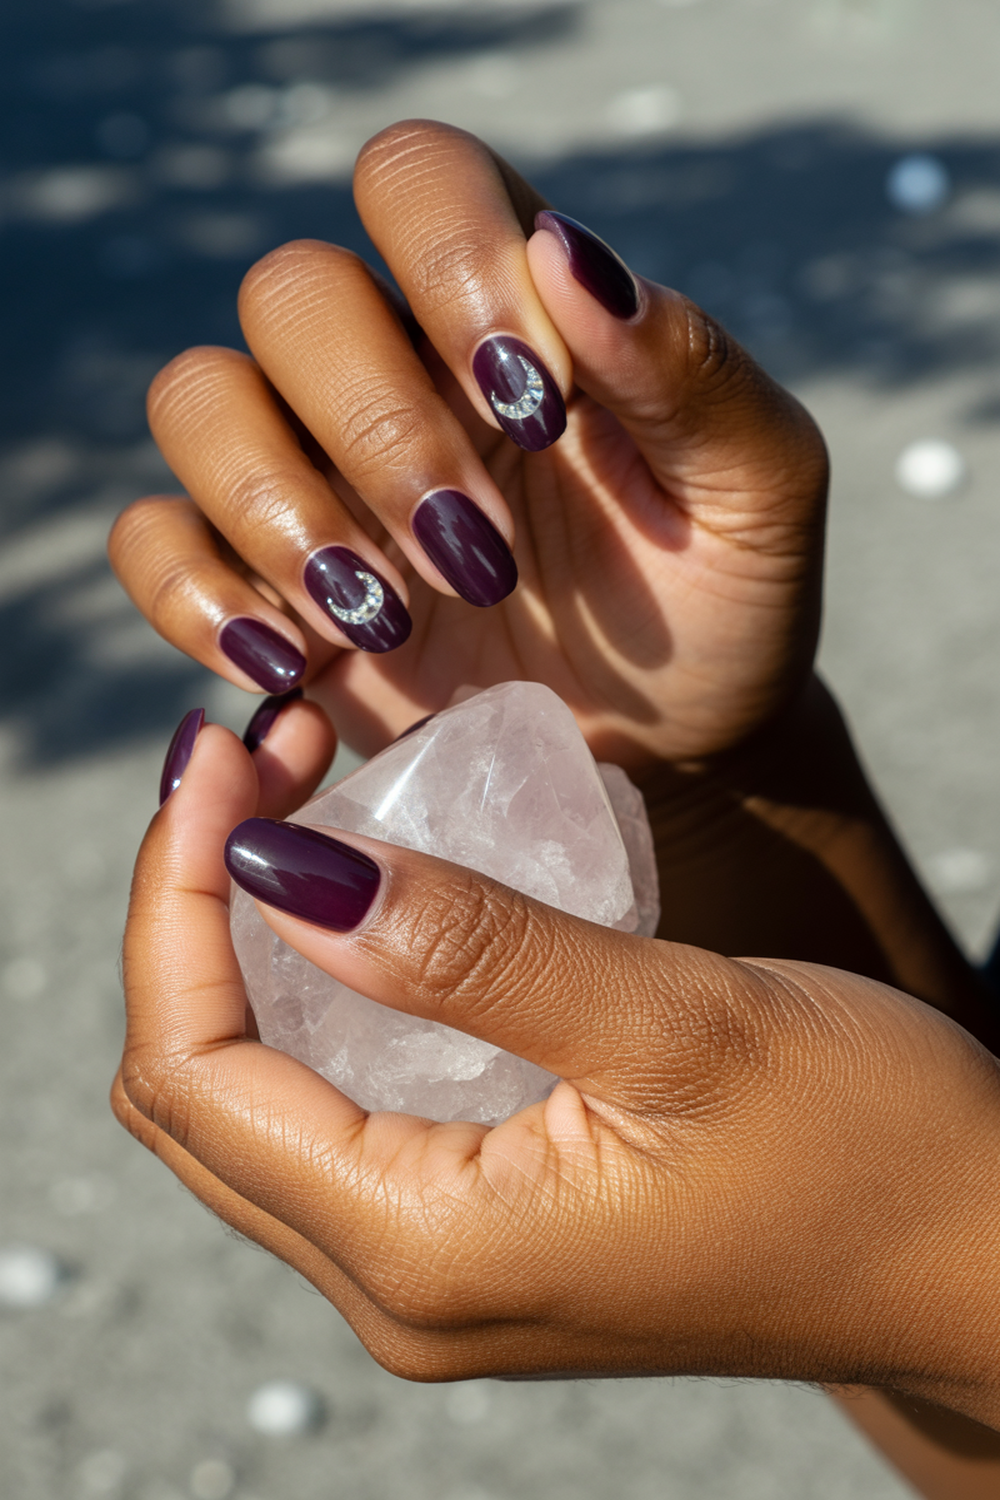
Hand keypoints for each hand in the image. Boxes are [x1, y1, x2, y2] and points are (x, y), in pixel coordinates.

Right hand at [108, 120, 827, 769]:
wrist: (670, 749)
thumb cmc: (719, 604)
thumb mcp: (757, 490)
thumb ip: (689, 369)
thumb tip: (568, 255)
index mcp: (509, 310)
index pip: (416, 179)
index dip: (446, 267)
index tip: (535, 411)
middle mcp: (394, 369)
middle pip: (292, 293)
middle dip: (381, 433)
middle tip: (481, 560)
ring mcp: (316, 477)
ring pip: (196, 398)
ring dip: (283, 508)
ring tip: (393, 620)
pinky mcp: (265, 588)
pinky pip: (153, 538)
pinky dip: (197, 593)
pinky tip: (296, 659)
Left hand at [115, 713, 999, 1427]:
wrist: (975, 1254)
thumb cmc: (868, 1146)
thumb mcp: (677, 1024)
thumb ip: (473, 951)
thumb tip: (279, 872)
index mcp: (428, 1250)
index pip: (193, 1072)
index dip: (172, 898)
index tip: (221, 753)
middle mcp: (403, 1286)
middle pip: (198, 1089)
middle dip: (194, 907)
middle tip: (258, 756)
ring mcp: (439, 1269)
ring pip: (259, 1100)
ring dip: (250, 944)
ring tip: (298, 800)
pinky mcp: (483, 1231)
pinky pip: (338, 1114)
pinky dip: (320, 996)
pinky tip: (370, 901)